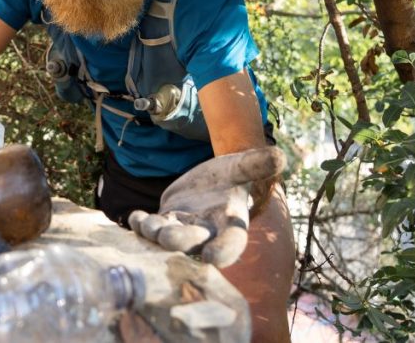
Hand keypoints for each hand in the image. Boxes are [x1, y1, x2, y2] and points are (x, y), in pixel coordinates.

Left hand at [128, 147, 284, 267]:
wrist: (210, 181)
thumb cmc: (230, 177)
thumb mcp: (241, 168)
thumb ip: (256, 165)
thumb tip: (280, 155)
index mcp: (230, 223)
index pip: (232, 243)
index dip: (224, 252)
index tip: (214, 259)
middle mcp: (206, 232)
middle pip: (194, 243)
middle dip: (181, 241)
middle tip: (169, 238)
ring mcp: (183, 229)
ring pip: (167, 236)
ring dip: (155, 233)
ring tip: (146, 223)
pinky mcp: (164, 222)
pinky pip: (150, 227)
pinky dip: (141, 224)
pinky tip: (134, 217)